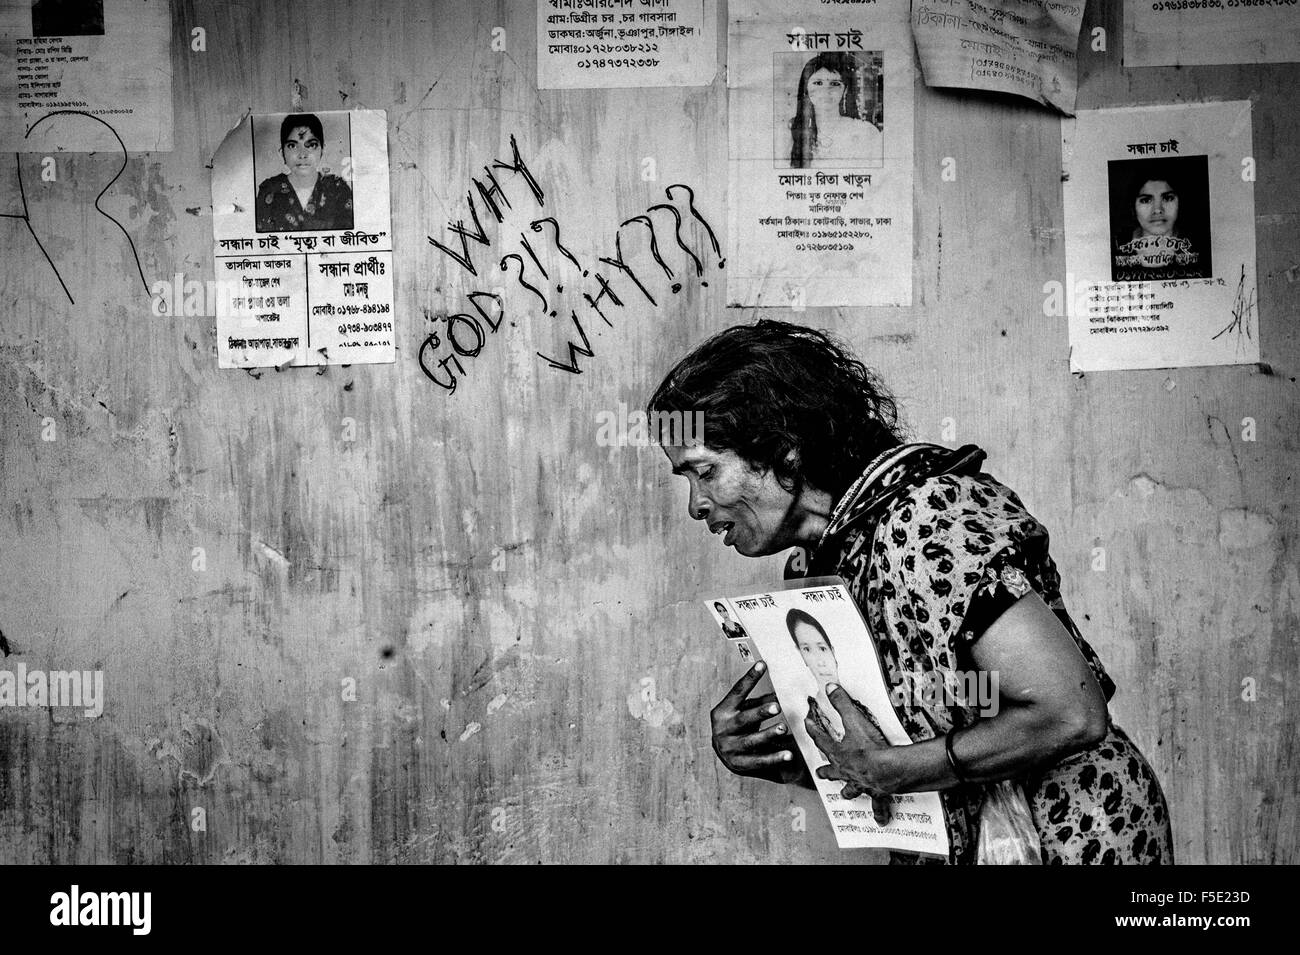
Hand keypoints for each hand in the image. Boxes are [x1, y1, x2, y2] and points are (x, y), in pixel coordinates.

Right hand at [710, 662, 804, 784]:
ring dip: (768, 735)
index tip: (762, 665)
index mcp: (723, 711)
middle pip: (743, 719)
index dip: (749, 678)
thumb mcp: (742, 710)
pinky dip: (774, 758)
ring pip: (751, 741)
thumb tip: (780, 691)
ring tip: (783, 728)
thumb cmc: (735, 725)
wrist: (721, 752)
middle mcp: (723, 729)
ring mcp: (729, 748)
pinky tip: (788, 754)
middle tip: (776, 707)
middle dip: (760, 713)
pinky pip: (759, 761)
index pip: (737, 692)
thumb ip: (758, 701)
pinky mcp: (738, 764)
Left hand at [805, 684, 894, 824]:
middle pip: (832, 771)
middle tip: (821, 772)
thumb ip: (842, 703)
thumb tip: (830, 687)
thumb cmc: (870, 747)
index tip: (807, 723)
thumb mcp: (854, 720)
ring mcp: (860, 784)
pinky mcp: (876, 793)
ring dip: (848, 791)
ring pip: (850, 790)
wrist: (888, 771)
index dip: (813, 730)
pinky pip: (877, 806)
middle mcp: (846, 772)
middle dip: (826, 771)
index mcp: (839, 754)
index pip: (821, 740)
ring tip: (845, 795)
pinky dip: (879, 813)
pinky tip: (880, 822)